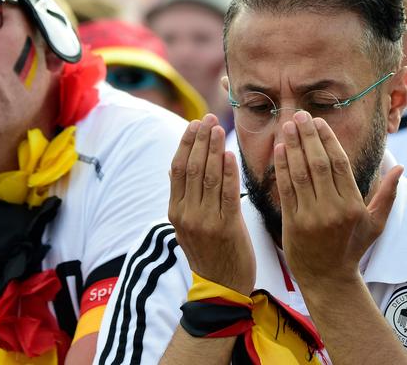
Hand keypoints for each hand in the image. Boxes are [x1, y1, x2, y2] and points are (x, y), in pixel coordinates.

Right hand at [169, 114, 255, 294]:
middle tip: (208, 119)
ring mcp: (205, 221)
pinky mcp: (226, 228)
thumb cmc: (208, 253)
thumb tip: (175, 168)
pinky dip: (229, 172)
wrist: (221, 288)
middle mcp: (186, 214)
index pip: (178, 169)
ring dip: (214, 149)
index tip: (194, 124)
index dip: (186, 144)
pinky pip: (228, 194)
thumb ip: (183, 197)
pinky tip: (231, 155)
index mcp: (175, 211)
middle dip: (200, 140)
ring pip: (208, 177)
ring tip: (219, 129)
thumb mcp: (187, 226)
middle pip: (192, 168)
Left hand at [274, 111, 402, 286]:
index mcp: (354, 205)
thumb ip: (387, 194)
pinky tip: (280, 150)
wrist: (327, 278)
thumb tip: (401, 168)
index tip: (319, 122)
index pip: (339, 164)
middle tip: (299, 116)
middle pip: (319, 164)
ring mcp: (312, 216)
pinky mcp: (293, 222)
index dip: (328, 140)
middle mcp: (333, 209)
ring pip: (301, 173)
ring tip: (287, 126)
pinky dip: (282, 168)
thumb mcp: (375, 223)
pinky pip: (286, 189)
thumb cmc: (352, 248)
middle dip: (308, 137)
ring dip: (293, 146)